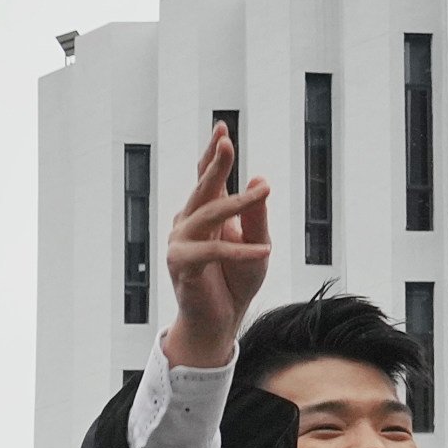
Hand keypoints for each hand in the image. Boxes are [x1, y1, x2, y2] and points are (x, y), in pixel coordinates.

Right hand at [158, 119, 275, 369]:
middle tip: (227, 140)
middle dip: (215, 164)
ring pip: (207, 215)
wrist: (219, 321)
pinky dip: (239, 250)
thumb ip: (257, 216)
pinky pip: (213, 251)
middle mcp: (189, 224)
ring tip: (265, 190)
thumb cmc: (237, 280)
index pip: (207, 178)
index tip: (221, 127)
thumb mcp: (258, 243)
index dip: (213, 153)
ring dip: (237, 202)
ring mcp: (182, 244)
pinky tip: (265, 250)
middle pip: (202, 188)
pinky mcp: (183, 266)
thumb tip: (258, 179)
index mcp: (206, 214)